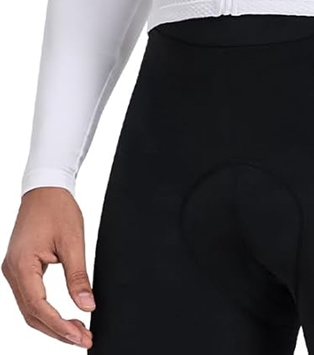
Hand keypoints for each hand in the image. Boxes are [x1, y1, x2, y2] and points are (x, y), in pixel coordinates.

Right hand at [2, 186, 94, 347]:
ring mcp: (13, 271)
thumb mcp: (73, 241)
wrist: (45, 187)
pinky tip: (63, 317)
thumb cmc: (58, 208)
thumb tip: (87, 306)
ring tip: (77, 332)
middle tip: (83, 339)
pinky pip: (30, 298)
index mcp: (22, 264)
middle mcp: (12, 271)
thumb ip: (79, 276)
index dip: (59, 326)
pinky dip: (45, 312)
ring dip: (52, 324)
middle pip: (31, 314)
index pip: (38, 307)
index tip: (80, 336)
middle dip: (57, 331)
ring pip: (29, 309)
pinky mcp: (19, 269)